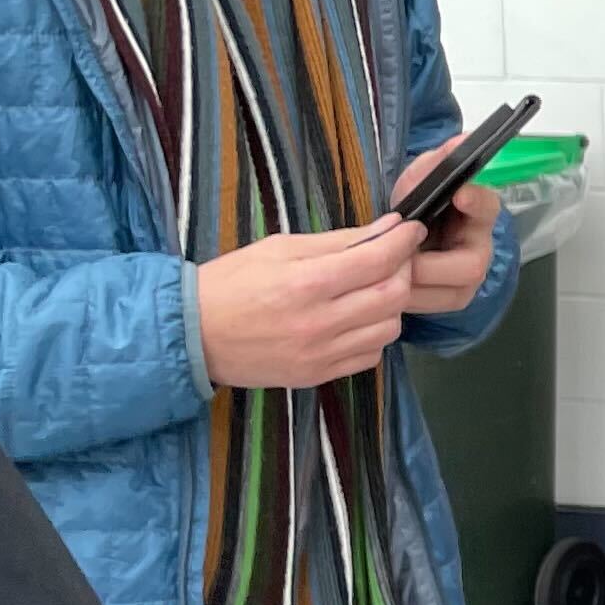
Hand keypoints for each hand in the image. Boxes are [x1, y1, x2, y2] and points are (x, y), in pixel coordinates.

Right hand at [198, 221, 419, 389]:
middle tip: (394, 258)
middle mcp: (318, 323)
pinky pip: (370, 356)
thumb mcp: (280, 248)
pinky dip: (374, 335)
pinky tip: (356, 319)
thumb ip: (339, 241)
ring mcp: (320, 355)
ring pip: (389, 328)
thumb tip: (388, 228)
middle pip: (393, 296)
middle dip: (403, 271)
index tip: (412, 230)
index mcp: (306, 283)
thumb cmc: (232, 281)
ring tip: (372, 289)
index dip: (404, 241)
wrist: (192, 334)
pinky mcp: (317, 376)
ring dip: (391, 305)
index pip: (378, 261)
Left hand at [394, 138, 505, 316]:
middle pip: (468, 266)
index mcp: (480, 213)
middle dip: (429, 264)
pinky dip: (404, 297)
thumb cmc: (419, 206)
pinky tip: (386, 285)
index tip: (458, 193)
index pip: (487, 206)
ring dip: (412, 282)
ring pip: (447, 292)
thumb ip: (437, 161)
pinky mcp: (451, 300)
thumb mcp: (421, 179)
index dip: (475, 201)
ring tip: (386, 271)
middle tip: (400, 256)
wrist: (409, 237)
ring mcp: (469, 280)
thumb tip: (463, 138)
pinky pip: (430, 306)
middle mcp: (481, 248)